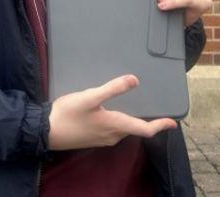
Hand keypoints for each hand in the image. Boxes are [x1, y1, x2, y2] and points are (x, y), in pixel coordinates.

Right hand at [48, 75, 176, 149]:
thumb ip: (112, 88)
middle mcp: (112, 136)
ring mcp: (102, 139)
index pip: (144, 129)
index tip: (173, 123)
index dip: (160, 125)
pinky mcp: (93, 138)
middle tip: (153, 110)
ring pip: (123, 130)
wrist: (46, 131)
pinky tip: (111, 112)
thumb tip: (135, 80)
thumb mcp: (90, 97)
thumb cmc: (68, 114)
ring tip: (133, 107)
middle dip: (145, 121)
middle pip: (134, 129)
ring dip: (130, 120)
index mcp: (115, 125)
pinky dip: (119, 122)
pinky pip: (113, 131)